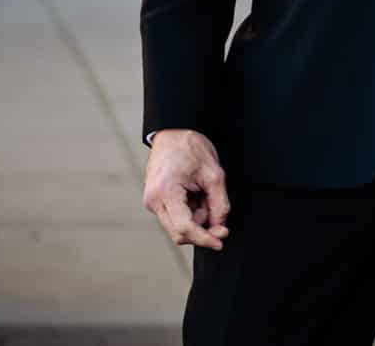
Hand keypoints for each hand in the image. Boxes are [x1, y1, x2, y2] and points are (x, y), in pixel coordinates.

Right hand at [142, 128, 230, 250]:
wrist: (172, 132)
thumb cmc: (190, 147)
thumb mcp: (214, 174)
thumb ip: (219, 204)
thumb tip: (220, 227)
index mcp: (165, 192)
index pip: (185, 228)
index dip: (204, 239)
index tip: (220, 243)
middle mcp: (153, 201)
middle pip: (179, 233)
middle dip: (202, 230)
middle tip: (222, 222)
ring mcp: (152, 202)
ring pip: (178, 227)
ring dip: (197, 219)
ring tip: (205, 194)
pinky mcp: (155, 201)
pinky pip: (175, 217)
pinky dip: (190, 212)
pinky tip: (197, 196)